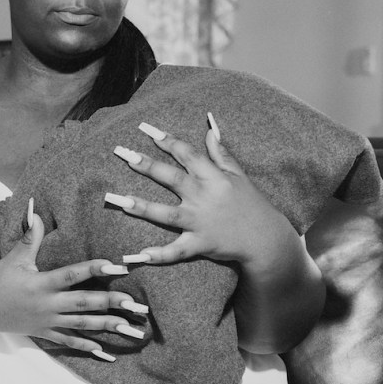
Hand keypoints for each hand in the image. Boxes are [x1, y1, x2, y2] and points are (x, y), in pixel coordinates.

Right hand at [0, 202, 152, 361]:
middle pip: (83, 303)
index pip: (72, 275)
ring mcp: (47, 321)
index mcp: (40, 284)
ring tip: (129, 328)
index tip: (116, 266)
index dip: (94, 269)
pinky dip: (86, 346)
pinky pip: (68, 341)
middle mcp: (47, 304)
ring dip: (107, 326)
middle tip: (134, 303)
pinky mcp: (44, 333)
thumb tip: (36, 211)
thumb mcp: (13, 259)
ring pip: (81, 325)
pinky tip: (105, 351)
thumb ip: (29, 237)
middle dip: (110, 303)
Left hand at [103, 116, 298, 269]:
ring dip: (141, 207)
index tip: (145, 129)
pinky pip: (177, 250)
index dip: (166, 140)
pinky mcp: (200, 244)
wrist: (265, 237)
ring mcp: (200, 221)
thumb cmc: (251, 203)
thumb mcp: (239, 174)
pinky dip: (159, 254)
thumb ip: (221, 153)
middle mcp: (203, 197)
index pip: (186, 153)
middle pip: (171, 178)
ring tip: (117, 200)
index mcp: (213, 177)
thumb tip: (209, 129)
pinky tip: (138, 255)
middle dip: (146, 165)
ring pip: (166, 214)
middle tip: (123, 154)